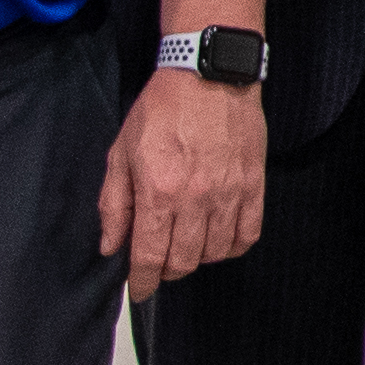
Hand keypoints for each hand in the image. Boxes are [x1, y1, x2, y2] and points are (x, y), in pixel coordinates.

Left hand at [98, 69, 266, 300]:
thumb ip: (114, 204)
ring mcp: (229, 192)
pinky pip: (247, 235)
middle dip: (166, 271)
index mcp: (158, 190)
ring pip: (215, 253)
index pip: (149, 256)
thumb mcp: (121, 152)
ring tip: (186, 244)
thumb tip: (110, 246)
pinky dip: (231, 246)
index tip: (138, 289)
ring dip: (197, 258)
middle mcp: (195, 198)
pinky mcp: (254, 185)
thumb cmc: (162, 110)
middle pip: (183, 262)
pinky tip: (218, 237)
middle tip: (158, 262)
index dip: (141, 282)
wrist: (208, 75)